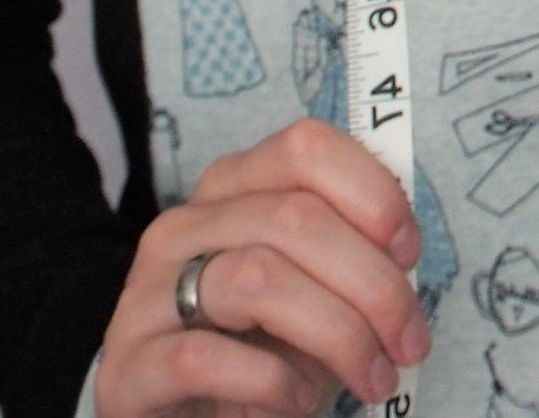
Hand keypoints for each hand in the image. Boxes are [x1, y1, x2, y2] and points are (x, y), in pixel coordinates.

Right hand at [93, 117, 429, 417]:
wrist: (169, 415)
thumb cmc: (258, 342)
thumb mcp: (309, 283)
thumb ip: (347, 251)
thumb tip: (403, 254)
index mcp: (233, 186)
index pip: (305, 147)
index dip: (371, 191)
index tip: (410, 251)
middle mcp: (185, 225)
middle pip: (296, 218)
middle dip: (374, 284)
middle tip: (410, 341)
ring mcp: (148, 292)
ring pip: (258, 278)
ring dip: (338, 333)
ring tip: (371, 376)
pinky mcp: (127, 366)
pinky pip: (203, 356)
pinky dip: (271, 381)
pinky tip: (299, 400)